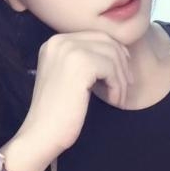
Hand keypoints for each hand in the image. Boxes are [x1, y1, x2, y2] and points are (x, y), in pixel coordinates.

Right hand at [18, 30, 132, 155]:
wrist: (42, 133)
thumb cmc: (58, 112)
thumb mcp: (70, 77)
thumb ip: (86, 61)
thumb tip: (119, 51)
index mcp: (55, 42)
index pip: (96, 37)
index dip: (116, 53)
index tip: (123, 74)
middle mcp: (59, 41)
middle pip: (106, 42)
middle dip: (122, 64)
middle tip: (127, 86)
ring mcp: (69, 50)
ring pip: (112, 55)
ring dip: (121, 79)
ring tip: (118, 98)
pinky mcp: (80, 64)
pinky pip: (111, 69)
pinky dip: (117, 86)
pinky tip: (114, 101)